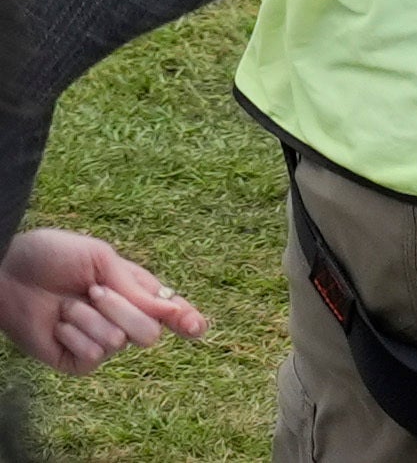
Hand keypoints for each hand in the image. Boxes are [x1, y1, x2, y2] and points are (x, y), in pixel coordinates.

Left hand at [0, 230, 203, 373]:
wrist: (10, 273)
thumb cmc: (54, 258)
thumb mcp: (102, 261)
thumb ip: (137, 288)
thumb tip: (173, 310)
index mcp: (134, 291)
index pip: (170, 310)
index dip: (187, 319)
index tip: (195, 327)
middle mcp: (122, 319)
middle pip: (150, 332)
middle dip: (123, 309)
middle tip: (95, 291)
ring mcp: (99, 341)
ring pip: (120, 340)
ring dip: (90, 317)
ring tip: (67, 305)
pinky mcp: (76, 361)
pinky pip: (93, 355)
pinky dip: (74, 334)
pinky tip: (58, 325)